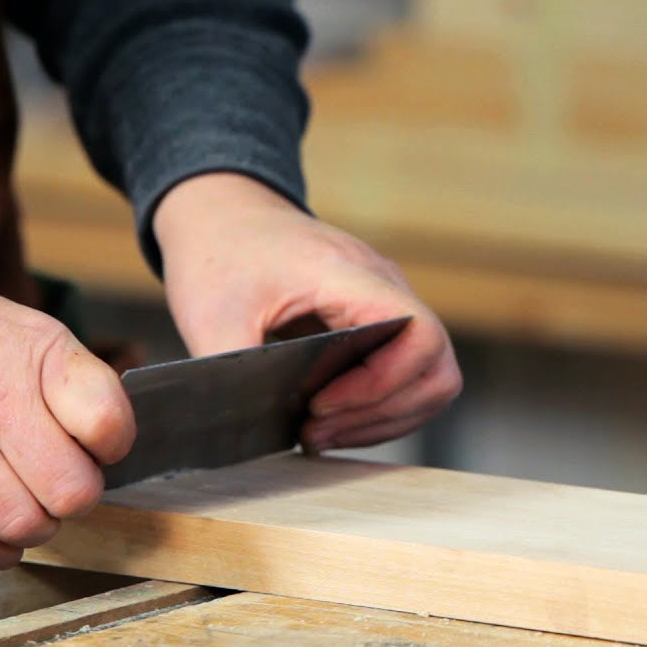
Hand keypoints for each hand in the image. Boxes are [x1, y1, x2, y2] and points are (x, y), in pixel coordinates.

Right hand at [0, 258, 134, 568]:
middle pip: (70, 490)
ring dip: (38, 528)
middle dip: (78, 499)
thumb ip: (82, 389)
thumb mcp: (38, 337)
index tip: (99, 447)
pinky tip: (1, 532)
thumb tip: (115, 456)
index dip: (113, 447)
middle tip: (64, 486)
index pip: (107, 424)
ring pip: (21, 523)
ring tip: (31, 507)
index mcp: (42, 354)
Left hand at [154, 173, 461, 450]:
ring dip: (383, 419)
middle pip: (436, 369)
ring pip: (430, 380)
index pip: (420, 334)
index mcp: (350, 275)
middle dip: (381, 414)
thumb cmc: (220, 252)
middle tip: (317, 430)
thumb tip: (236, 427)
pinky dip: (379, 409)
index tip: (321, 404)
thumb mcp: (209, 314)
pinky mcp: (379, 322)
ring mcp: (388, 304)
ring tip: (322, 433)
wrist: (225, 213)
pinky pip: (409, 377)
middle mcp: (385, 287)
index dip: (384, 385)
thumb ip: (230, 370)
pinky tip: (332, 420)